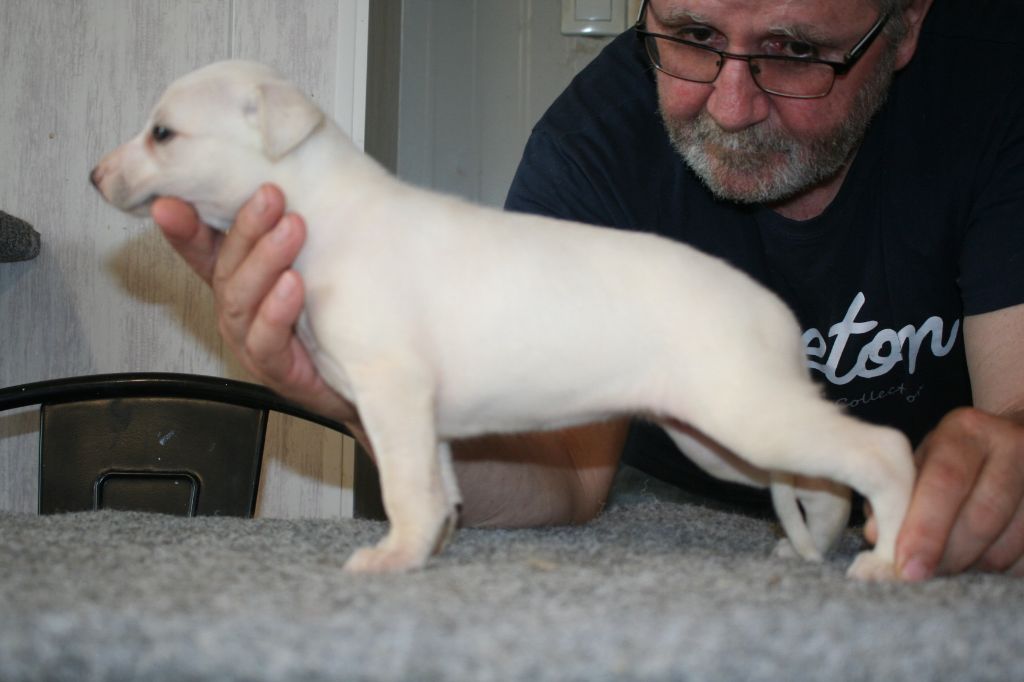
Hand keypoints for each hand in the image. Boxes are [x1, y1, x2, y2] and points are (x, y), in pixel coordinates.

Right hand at [151, 184, 360, 429]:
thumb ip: (291, 232)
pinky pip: (267, 340)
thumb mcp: (310, 270)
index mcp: (239, 283)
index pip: (201, 250)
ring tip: (291, 229)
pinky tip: (293, 287)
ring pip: (242, 300)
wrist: (364, 378)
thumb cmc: (330, 323)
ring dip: (265, 260)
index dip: (183, 227)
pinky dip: (277, 311)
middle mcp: (238, 311)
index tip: (169, 202)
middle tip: (270, 196)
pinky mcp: (277, 370)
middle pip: (227, 266)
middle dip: (246, 228)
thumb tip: (299, 179)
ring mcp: (251, 342)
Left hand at [868, 407, 1023, 578]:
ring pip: (1007, 546)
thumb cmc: (952, 458)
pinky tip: (976, 563)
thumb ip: (898, 494)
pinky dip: (997, 572)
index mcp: (969, 430)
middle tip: (920, 578)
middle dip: (946, 557)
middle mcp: (1013, 447)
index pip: (945, 481)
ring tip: (945, 567)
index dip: (924, 529)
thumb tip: (877, 537)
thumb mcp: (920, 460)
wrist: (1010, 441)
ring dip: (971, 567)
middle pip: (982, 517)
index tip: (906, 566)